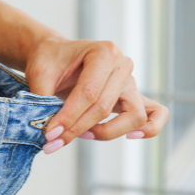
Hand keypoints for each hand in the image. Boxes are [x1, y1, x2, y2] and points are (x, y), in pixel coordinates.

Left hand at [24, 37, 168, 153]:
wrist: (56, 55)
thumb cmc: (50, 61)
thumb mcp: (39, 74)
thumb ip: (42, 100)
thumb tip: (45, 131)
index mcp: (103, 52)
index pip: (88, 92)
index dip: (68, 117)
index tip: (49, 134)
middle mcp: (122, 64)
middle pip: (104, 106)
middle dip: (77, 128)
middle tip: (53, 142)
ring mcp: (131, 81)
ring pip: (133, 115)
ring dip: (106, 131)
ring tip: (82, 135)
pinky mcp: (133, 96)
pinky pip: (155, 114)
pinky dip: (148, 128)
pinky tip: (130, 137)